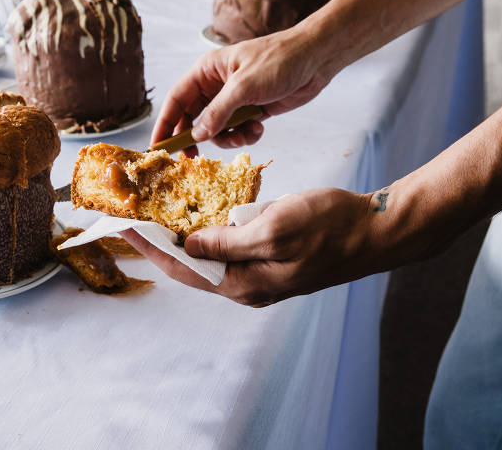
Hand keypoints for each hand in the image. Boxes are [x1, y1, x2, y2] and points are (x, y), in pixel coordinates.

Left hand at [121, 188, 379, 306]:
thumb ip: (228, 241)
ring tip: (157, 216)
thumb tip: (190, 244)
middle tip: (134, 219)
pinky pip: (230, 248)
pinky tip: (199, 215)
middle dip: (161, 243)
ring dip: (184, 237)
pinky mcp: (271, 260)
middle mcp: (247, 285)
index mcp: (245, 284)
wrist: (377, 230)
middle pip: (191, 266)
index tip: (123, 228)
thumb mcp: (274, 228)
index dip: (151, 247)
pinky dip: (210, 232)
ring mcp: (260, 274)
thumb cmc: (331, 226)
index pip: (184, 268)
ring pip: (210, 257)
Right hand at [152, 28, 334, 156]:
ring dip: (228, 138)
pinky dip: (246, 135)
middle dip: (195, 138)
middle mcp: (216, 86)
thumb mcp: (243, 87)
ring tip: (244, 135)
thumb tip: (197, 135)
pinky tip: (259, 127)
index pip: (176, 100)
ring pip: (217, 129)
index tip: (158, 147)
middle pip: (193, 118)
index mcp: (207, 72)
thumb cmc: (278, 61)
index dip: (165, 124)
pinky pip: (238, 130)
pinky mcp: (252, 110)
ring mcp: (234, 99)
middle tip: (193, 159)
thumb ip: (218, 113)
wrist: (317, 59)